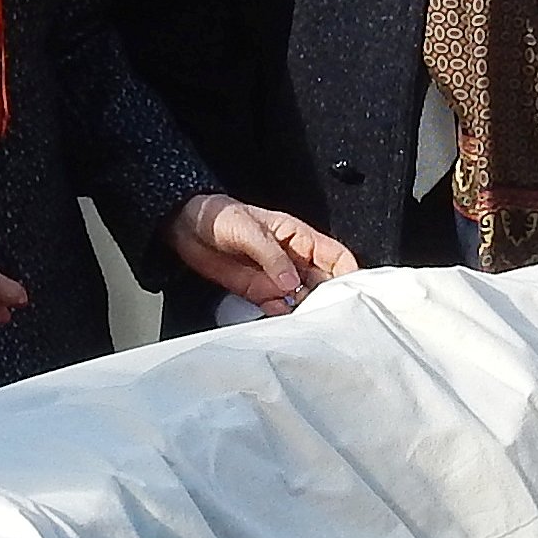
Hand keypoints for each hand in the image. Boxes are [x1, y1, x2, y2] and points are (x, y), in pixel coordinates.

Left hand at [169, 191, 356, 309]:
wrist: (185, 226)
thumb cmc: (218, 215)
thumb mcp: (247, 229)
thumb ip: (271, 255)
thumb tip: (291, 282)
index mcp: (298, 237)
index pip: (335, 256)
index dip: (348, 273)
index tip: (352, 292)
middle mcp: (292, 260)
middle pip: (323, 283)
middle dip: (328, 299)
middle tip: (328, 315)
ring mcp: (276, 277)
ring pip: (303, 299)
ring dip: (306, 311)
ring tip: (306, 323)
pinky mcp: (258, 291)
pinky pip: (277, 308)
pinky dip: (282, 316)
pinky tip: (282, 320)